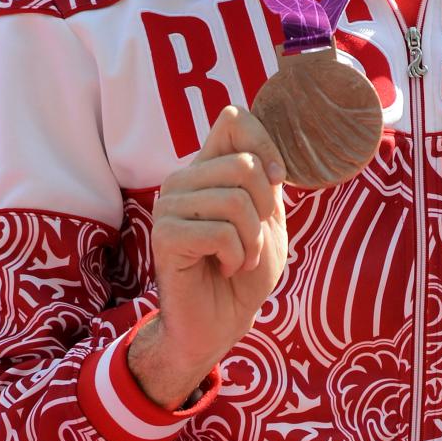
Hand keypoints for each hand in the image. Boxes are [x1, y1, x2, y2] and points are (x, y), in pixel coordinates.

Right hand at [128, 106, 287, 406]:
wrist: (224, 321)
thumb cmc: (247, 271)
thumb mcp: (267, 217)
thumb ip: (262, 176)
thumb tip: (247, 129)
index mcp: (208, 167)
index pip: (233, 118)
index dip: (266, 144)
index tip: (277, 181)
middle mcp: (184, 179)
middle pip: (243, 164)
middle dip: (264, 209)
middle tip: (253, 239)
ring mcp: (169, 205)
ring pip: (234, 199)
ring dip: (252, 239)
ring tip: (241, 258)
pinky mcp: (165, 236)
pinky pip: (220, 231)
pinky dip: (237, 256)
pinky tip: (225, 268)